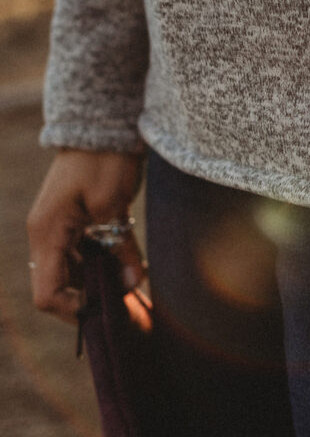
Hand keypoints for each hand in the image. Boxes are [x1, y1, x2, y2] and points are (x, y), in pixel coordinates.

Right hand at [26, 150, 145, 323]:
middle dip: (93, 301)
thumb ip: (121, 248)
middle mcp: (47, 236)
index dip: (76, 310)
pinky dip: (105, 267)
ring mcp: (59, 229)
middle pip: (61, 287)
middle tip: (131, 309)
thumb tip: (132, 285)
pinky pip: (85, 256)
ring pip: (75, 273)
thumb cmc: (104, 161)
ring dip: (101, 285)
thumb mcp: (114, 206)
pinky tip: (131, 271)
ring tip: (135, 292)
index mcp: (47, 235)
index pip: (48, 294)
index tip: (110, 309)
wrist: (103, 126)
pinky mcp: (76, 223)